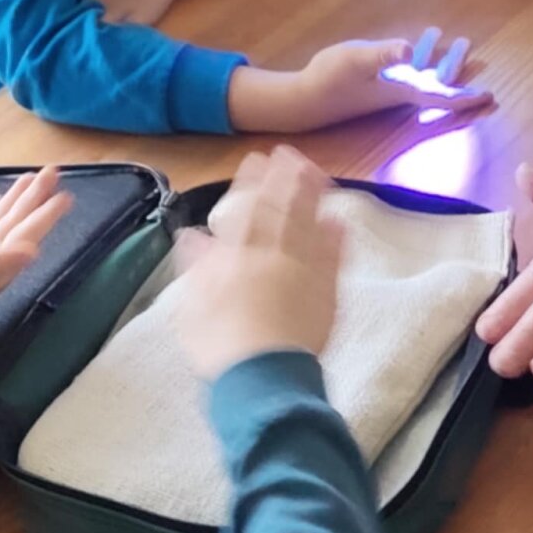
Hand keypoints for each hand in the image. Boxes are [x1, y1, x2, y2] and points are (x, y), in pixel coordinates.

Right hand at [0, 167, 72, 327]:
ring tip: (33, 177)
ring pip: (1, 217)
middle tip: (55, 171)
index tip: (66, 196)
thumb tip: (33, 251)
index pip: (28, 232)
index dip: (47, 214)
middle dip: (37, 196)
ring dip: (17, 198)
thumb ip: (0, 264)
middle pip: (19, 219)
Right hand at [171, 146, 342, 380]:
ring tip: (317, 173)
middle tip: (290, 154)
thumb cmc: (220, 346)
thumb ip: (196, 267)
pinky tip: (341, 221)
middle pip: (282, 210)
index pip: (246, 210)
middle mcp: (273, 256)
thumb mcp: (192, 307)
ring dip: (313, 196)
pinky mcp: (326, 293)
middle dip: (286, 179)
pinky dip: (337, 238)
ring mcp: (304, 272)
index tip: (257, 159)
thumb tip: (192, 236)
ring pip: (310, 225)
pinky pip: (334, 258)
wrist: (261, 378)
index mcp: (238, 258)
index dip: (253, 182)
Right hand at [288, 29, 493, 131]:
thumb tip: (409, 50)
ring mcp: (387, 90)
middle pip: (437, 83)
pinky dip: (415, 60)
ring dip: (436, 60)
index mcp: (403, 91)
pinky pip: (406, 74)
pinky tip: (413, 48)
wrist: (304, 100)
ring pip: (422, 77)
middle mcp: (400, 94)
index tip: (489, 95)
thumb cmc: (330, 79)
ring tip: (445, 37)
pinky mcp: (375, 86)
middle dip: (455, 68)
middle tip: (467, 44)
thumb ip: (382, 53)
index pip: (442, 96)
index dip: (466, 96)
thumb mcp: (356, 59)